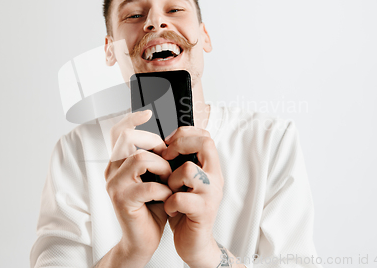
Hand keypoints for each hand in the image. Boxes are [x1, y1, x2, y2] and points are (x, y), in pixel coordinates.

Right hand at [103, 110, 172, 265]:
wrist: (143, 239)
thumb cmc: (152, 207)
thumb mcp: (156, 177)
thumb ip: (157, 158)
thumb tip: (172, 137)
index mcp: (118, 163)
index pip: (118, 132)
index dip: (131, 119)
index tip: (148, 113)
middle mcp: (112, 170)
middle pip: (127, 138)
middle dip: (153, 142)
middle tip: (167, 157)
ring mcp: (114, 185)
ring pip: (139, 158)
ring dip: (162, 167)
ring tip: (169, 180)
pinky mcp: (122, 200)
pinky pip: (148, 185)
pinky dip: (164, 190)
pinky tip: (167, 197)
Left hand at [162, 127, 224, 267]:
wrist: (194, 243)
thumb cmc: (184, 210)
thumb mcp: (183, 182)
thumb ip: (179, 163)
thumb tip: (162, 143)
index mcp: (210, 168)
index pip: (205, 136)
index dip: (185, 133)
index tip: (168, 143)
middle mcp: (215, 177)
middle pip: (205, 143)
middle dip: (179, 146)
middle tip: (166, 158)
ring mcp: (211, 194)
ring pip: (189, 170)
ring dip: (171, 179)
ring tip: (169, 190)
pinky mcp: (203, 211)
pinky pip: (181, 198)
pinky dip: (169, 203)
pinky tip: (170, 208)